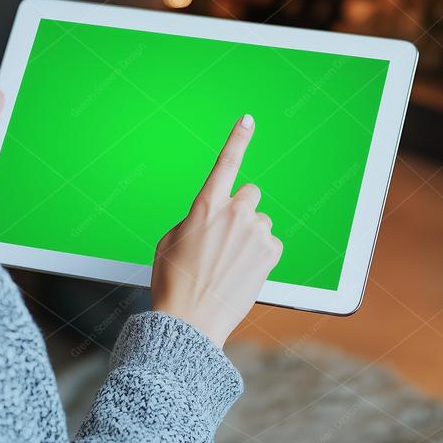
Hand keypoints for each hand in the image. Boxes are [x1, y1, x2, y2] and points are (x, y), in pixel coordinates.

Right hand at [150, 115, 283, 348]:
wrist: (190, 321)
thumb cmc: (173, 281)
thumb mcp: (170, 241)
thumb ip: (195, 219)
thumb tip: (212, 219)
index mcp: (205, 206)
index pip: (225, 163)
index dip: (237, 139)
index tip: (248, 120)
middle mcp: (234, 214)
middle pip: (250, 194)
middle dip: (242, 209)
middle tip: (226, 235)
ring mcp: (256, 233)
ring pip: (260, 223)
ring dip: (250, 236)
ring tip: (229, 264)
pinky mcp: (271, 254)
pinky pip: (270, 244)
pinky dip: (260, 255)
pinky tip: (242, 272)